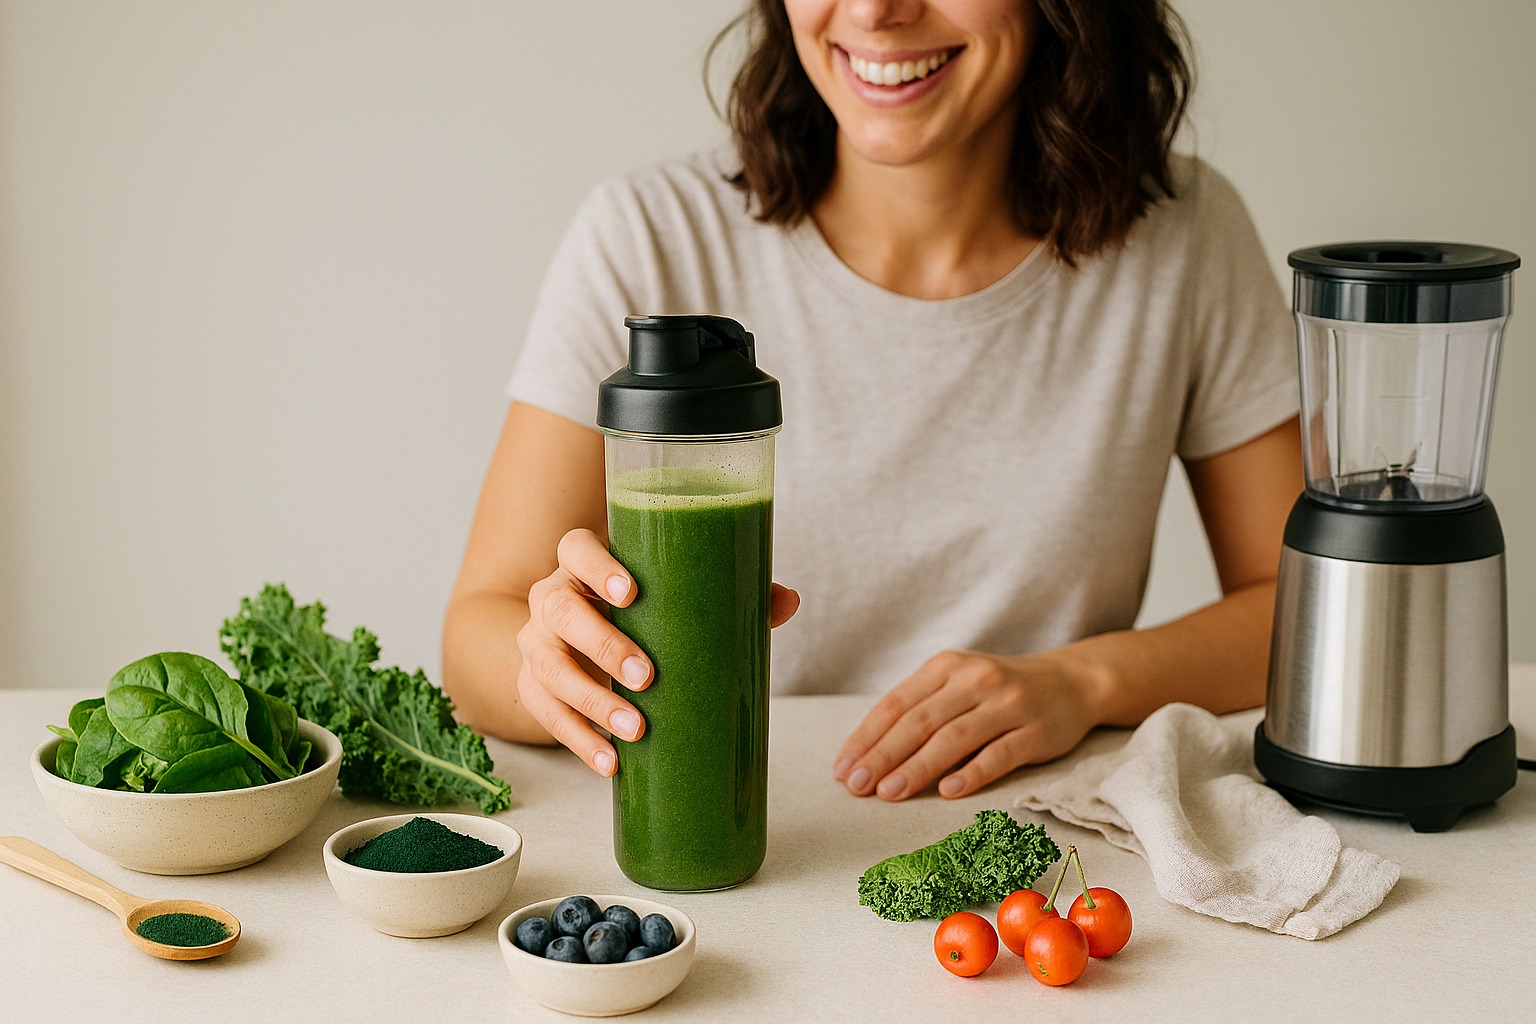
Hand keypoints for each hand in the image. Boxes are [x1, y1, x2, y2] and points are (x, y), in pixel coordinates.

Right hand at [516, 528, 799, 776]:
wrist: (575, 639)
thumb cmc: (639, 610)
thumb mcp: (673, 596)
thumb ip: (727, 592)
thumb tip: (788, 601)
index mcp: (581, 564)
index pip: (575, 548)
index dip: (596, 567)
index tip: (629, 593)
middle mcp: (550, 598)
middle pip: (560, 612)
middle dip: (602, 646)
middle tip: (646, 676)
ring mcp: (536, 644)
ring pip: (550, 669)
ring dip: (591, 703)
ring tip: (635, 731)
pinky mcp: (532, 687)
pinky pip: (545, 715)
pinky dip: (578, 741)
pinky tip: (609, 763)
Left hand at [832, 650, 1102, 800]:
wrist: (1071, 683)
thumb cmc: (999, 691)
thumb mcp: (957, 685)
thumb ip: (920, 710)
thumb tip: (868, 754)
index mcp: (947, 667)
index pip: (896, 704)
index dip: (866, 737)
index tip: (842, 768)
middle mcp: (975, 680)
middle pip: (919, 722)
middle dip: (883, 756)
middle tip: (857, 786)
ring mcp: (1008, 704)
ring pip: (954, 738)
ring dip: (917, 768)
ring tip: (889, 793)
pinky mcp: (1036, 731)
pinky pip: (999, 754)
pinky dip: (971, 773)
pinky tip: (947, 792)